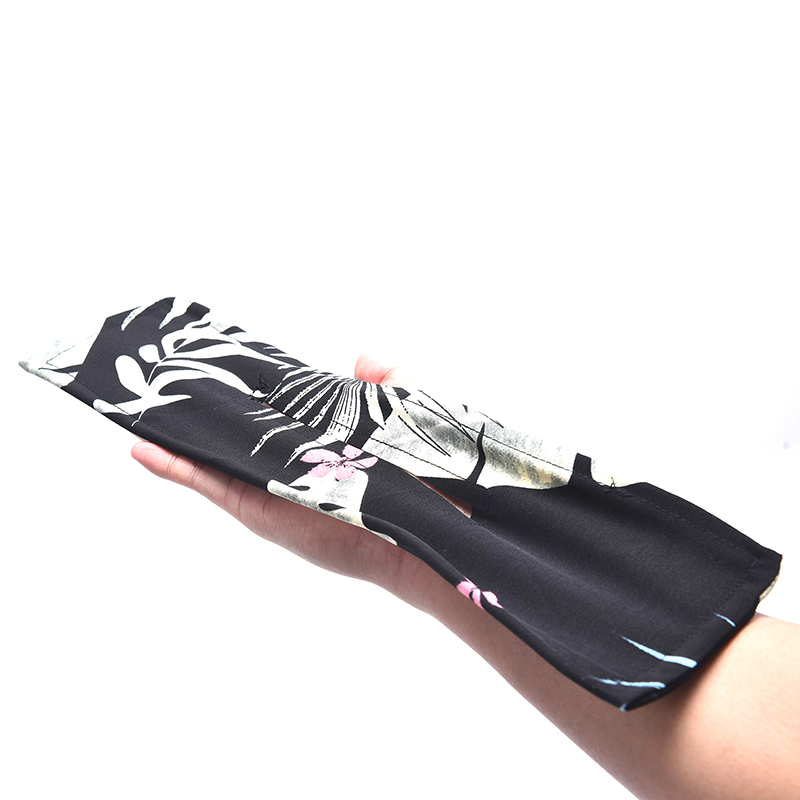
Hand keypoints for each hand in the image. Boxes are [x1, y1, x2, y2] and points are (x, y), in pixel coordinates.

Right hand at [131, 353, 432, 604]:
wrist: (431, 522)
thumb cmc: (425, 467)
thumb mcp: (406, 405)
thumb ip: (384, 376)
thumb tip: (359, 357)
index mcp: (319, 438)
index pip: (271, 408)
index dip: (244, 386)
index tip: (213, 361)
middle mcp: (290, 461)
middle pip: (233, 432)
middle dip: (198, 409)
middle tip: (159, 381)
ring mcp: (272, 485)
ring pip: (212, 457)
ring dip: (175, 434)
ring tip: (136, 408)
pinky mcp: (261, 510)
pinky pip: (211, 485)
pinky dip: (176, 467)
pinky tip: (144, 448)